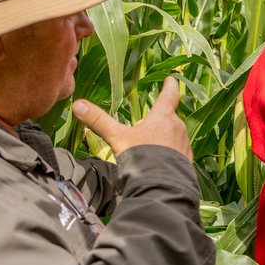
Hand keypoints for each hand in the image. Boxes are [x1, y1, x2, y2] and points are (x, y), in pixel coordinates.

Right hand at [72, 77, 192, 161]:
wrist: (161, 185)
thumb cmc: (141, 156)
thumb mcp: (117, 137)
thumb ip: (99, 121)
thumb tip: (77, 105)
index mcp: (163, 117)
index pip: (169, 95)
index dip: (169, 86)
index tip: (171, 79)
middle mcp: (178, 127)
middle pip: (170, 117)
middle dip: (161, 119)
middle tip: (150, 123)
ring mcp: (184, 145)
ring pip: (175, 135)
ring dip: (166, 138)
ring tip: (152, 147)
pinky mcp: (187, 161)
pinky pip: (179, 153)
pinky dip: (171, 154)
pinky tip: (161, 162)